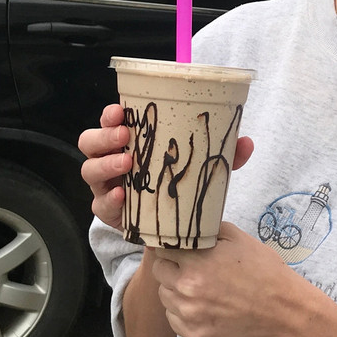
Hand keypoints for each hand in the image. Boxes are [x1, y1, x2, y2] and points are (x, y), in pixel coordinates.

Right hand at [79, 105, 254, 230]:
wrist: (169, 226)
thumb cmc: (177, 183)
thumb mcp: (200, 165)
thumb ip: (223, 155)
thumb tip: (246, 142)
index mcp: (129, 141)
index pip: (111, 120)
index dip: (110, 114)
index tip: (120, 111)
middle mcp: (111, 159)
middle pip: (90, 142)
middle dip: (105, 136)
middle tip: (125, 136)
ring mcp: (106, 186)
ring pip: (89, 171)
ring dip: (106, 165)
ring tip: (126, 164)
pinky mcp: (109, 212)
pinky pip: (100, 205)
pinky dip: (109, 200)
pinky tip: (122, 197)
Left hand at [151, 222, 310, 336]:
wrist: (285, 313)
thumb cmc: (265, 273)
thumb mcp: (241, 240)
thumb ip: (210, 230)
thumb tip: (189, 227)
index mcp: (195, 263)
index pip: (162, 250)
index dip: (171, 248)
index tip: (180, 250)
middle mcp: (187, 290)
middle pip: (160, 274)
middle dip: (172, 268)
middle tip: (192, 269)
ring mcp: (190, 316)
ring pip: (166, 299)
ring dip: (176, 291)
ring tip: (201, 290)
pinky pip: (175, 321)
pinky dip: (184, 314)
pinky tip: (204, 308)